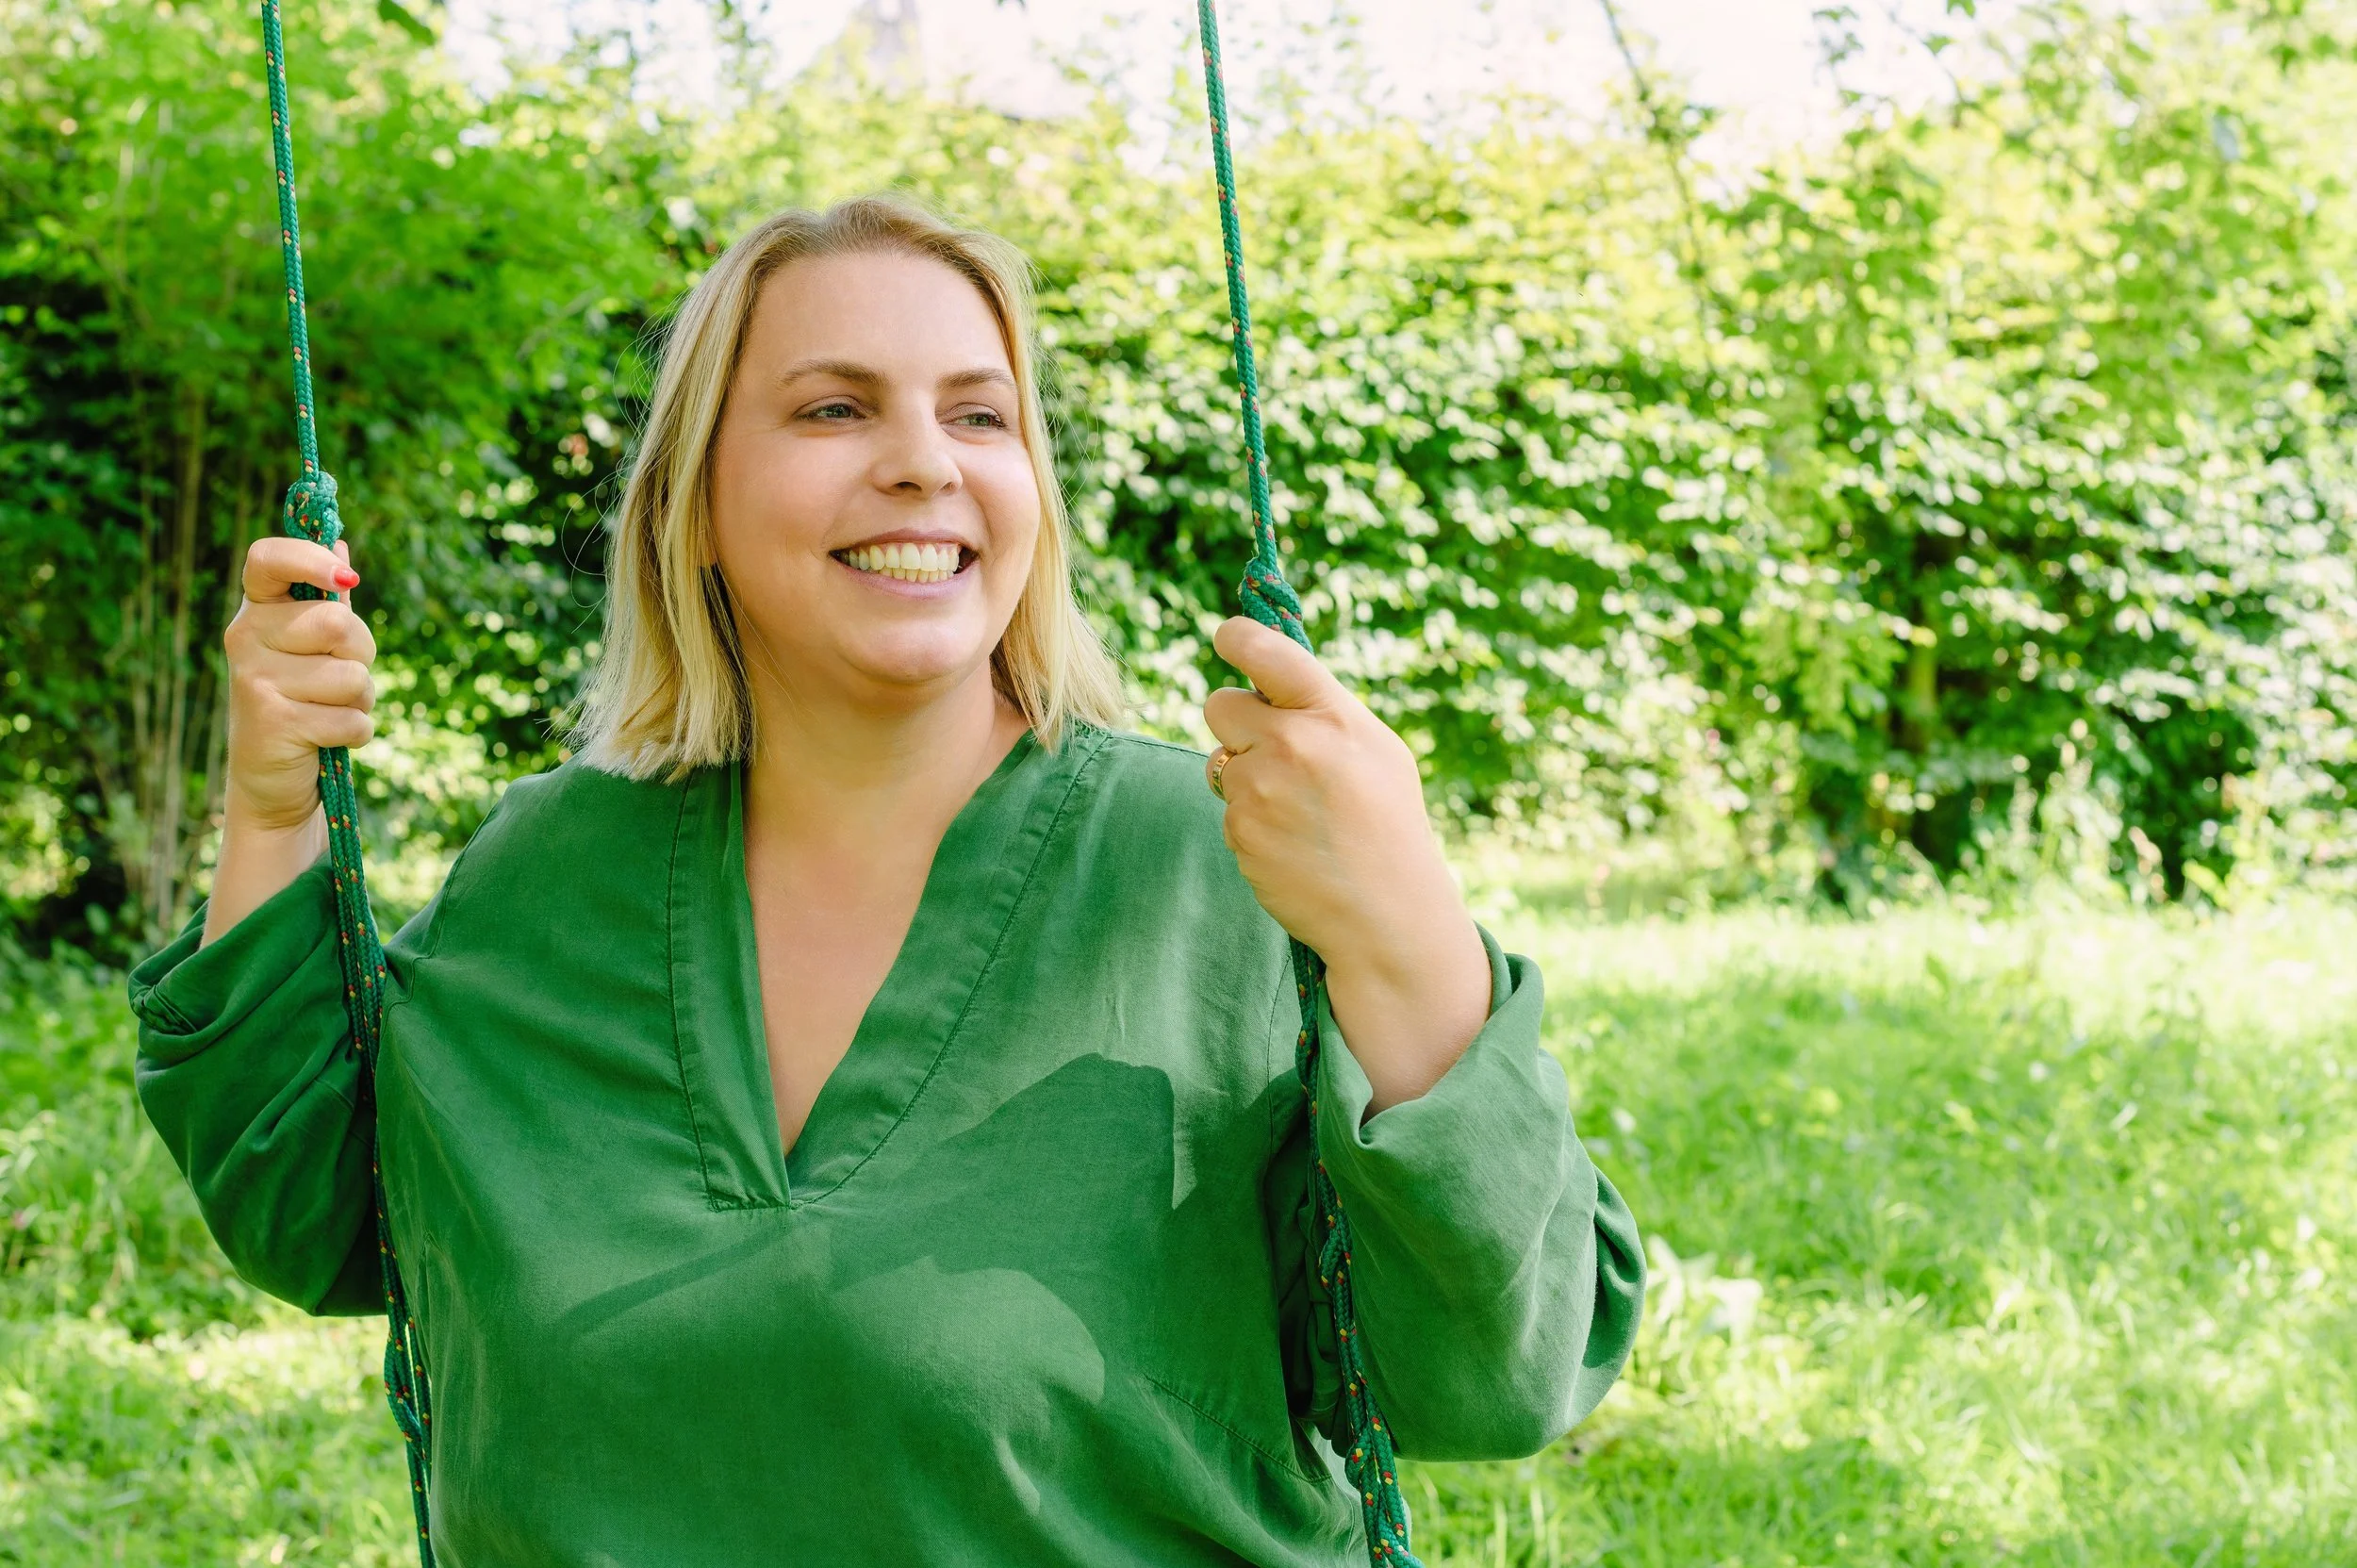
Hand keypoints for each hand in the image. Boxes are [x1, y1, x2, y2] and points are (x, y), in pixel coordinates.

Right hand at [222, 535, 375, 834]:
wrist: (273, 780)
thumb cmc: (304, 702)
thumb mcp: (315, 648)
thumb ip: (326, 599)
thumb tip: (340, 541)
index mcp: (256, 610)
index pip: (267, 559)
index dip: (310, 559)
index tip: (347, 580)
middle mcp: (244, 637)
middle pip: (338, 623)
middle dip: (362, 655)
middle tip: (342, 677)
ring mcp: (253, 679)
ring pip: (352, 676)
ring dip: (360, 700)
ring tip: (329, 711)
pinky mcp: (271, 721)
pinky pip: (351, 719)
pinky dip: (355, 733)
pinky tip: (325, 740)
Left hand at [1203, 616, 1489, 1111]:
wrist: (1387, 912)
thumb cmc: (1387, 824)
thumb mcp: (1376, 750)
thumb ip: (1324, 710)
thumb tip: (1268, 672)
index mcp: (1333, 715)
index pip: (1266, 651)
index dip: (1236, 637)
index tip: (1226, 636)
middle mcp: (1293, 743)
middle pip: (1219, 703)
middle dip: (1235, 723)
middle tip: (1271, 750)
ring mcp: (1260, 788)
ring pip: (1219, 760)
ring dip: (1245, 778)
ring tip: (1296, 812)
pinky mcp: (1239, 829)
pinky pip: (1225, 807)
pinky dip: (1248, 821)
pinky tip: (1288, 842)